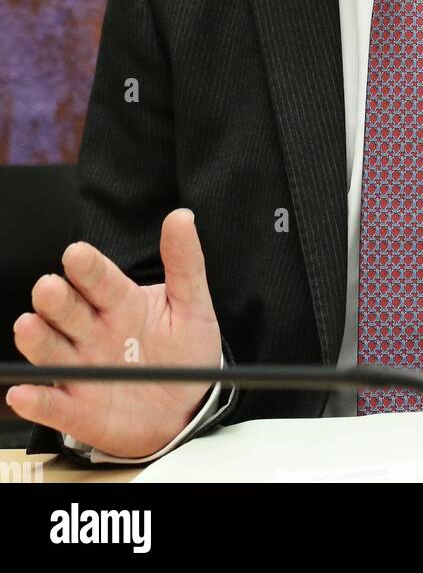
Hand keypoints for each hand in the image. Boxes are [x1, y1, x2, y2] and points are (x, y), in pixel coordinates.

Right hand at [7, 208, 220, 458]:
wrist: (188, 407)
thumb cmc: (186, 352)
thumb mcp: (193, 305)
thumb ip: (185, 263)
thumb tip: (182, 217)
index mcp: (120, 302)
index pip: (100, 279)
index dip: (88, 267)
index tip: (76, 254)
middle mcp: (93, 332)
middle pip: (69, 310)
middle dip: (56, 299)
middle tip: (48, 288)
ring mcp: (83, 369)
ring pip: (53, 351)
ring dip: (38, 340)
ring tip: (28, 327)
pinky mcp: (77, 409)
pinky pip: (54, 405)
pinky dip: (38, 400)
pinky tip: (24, 392)